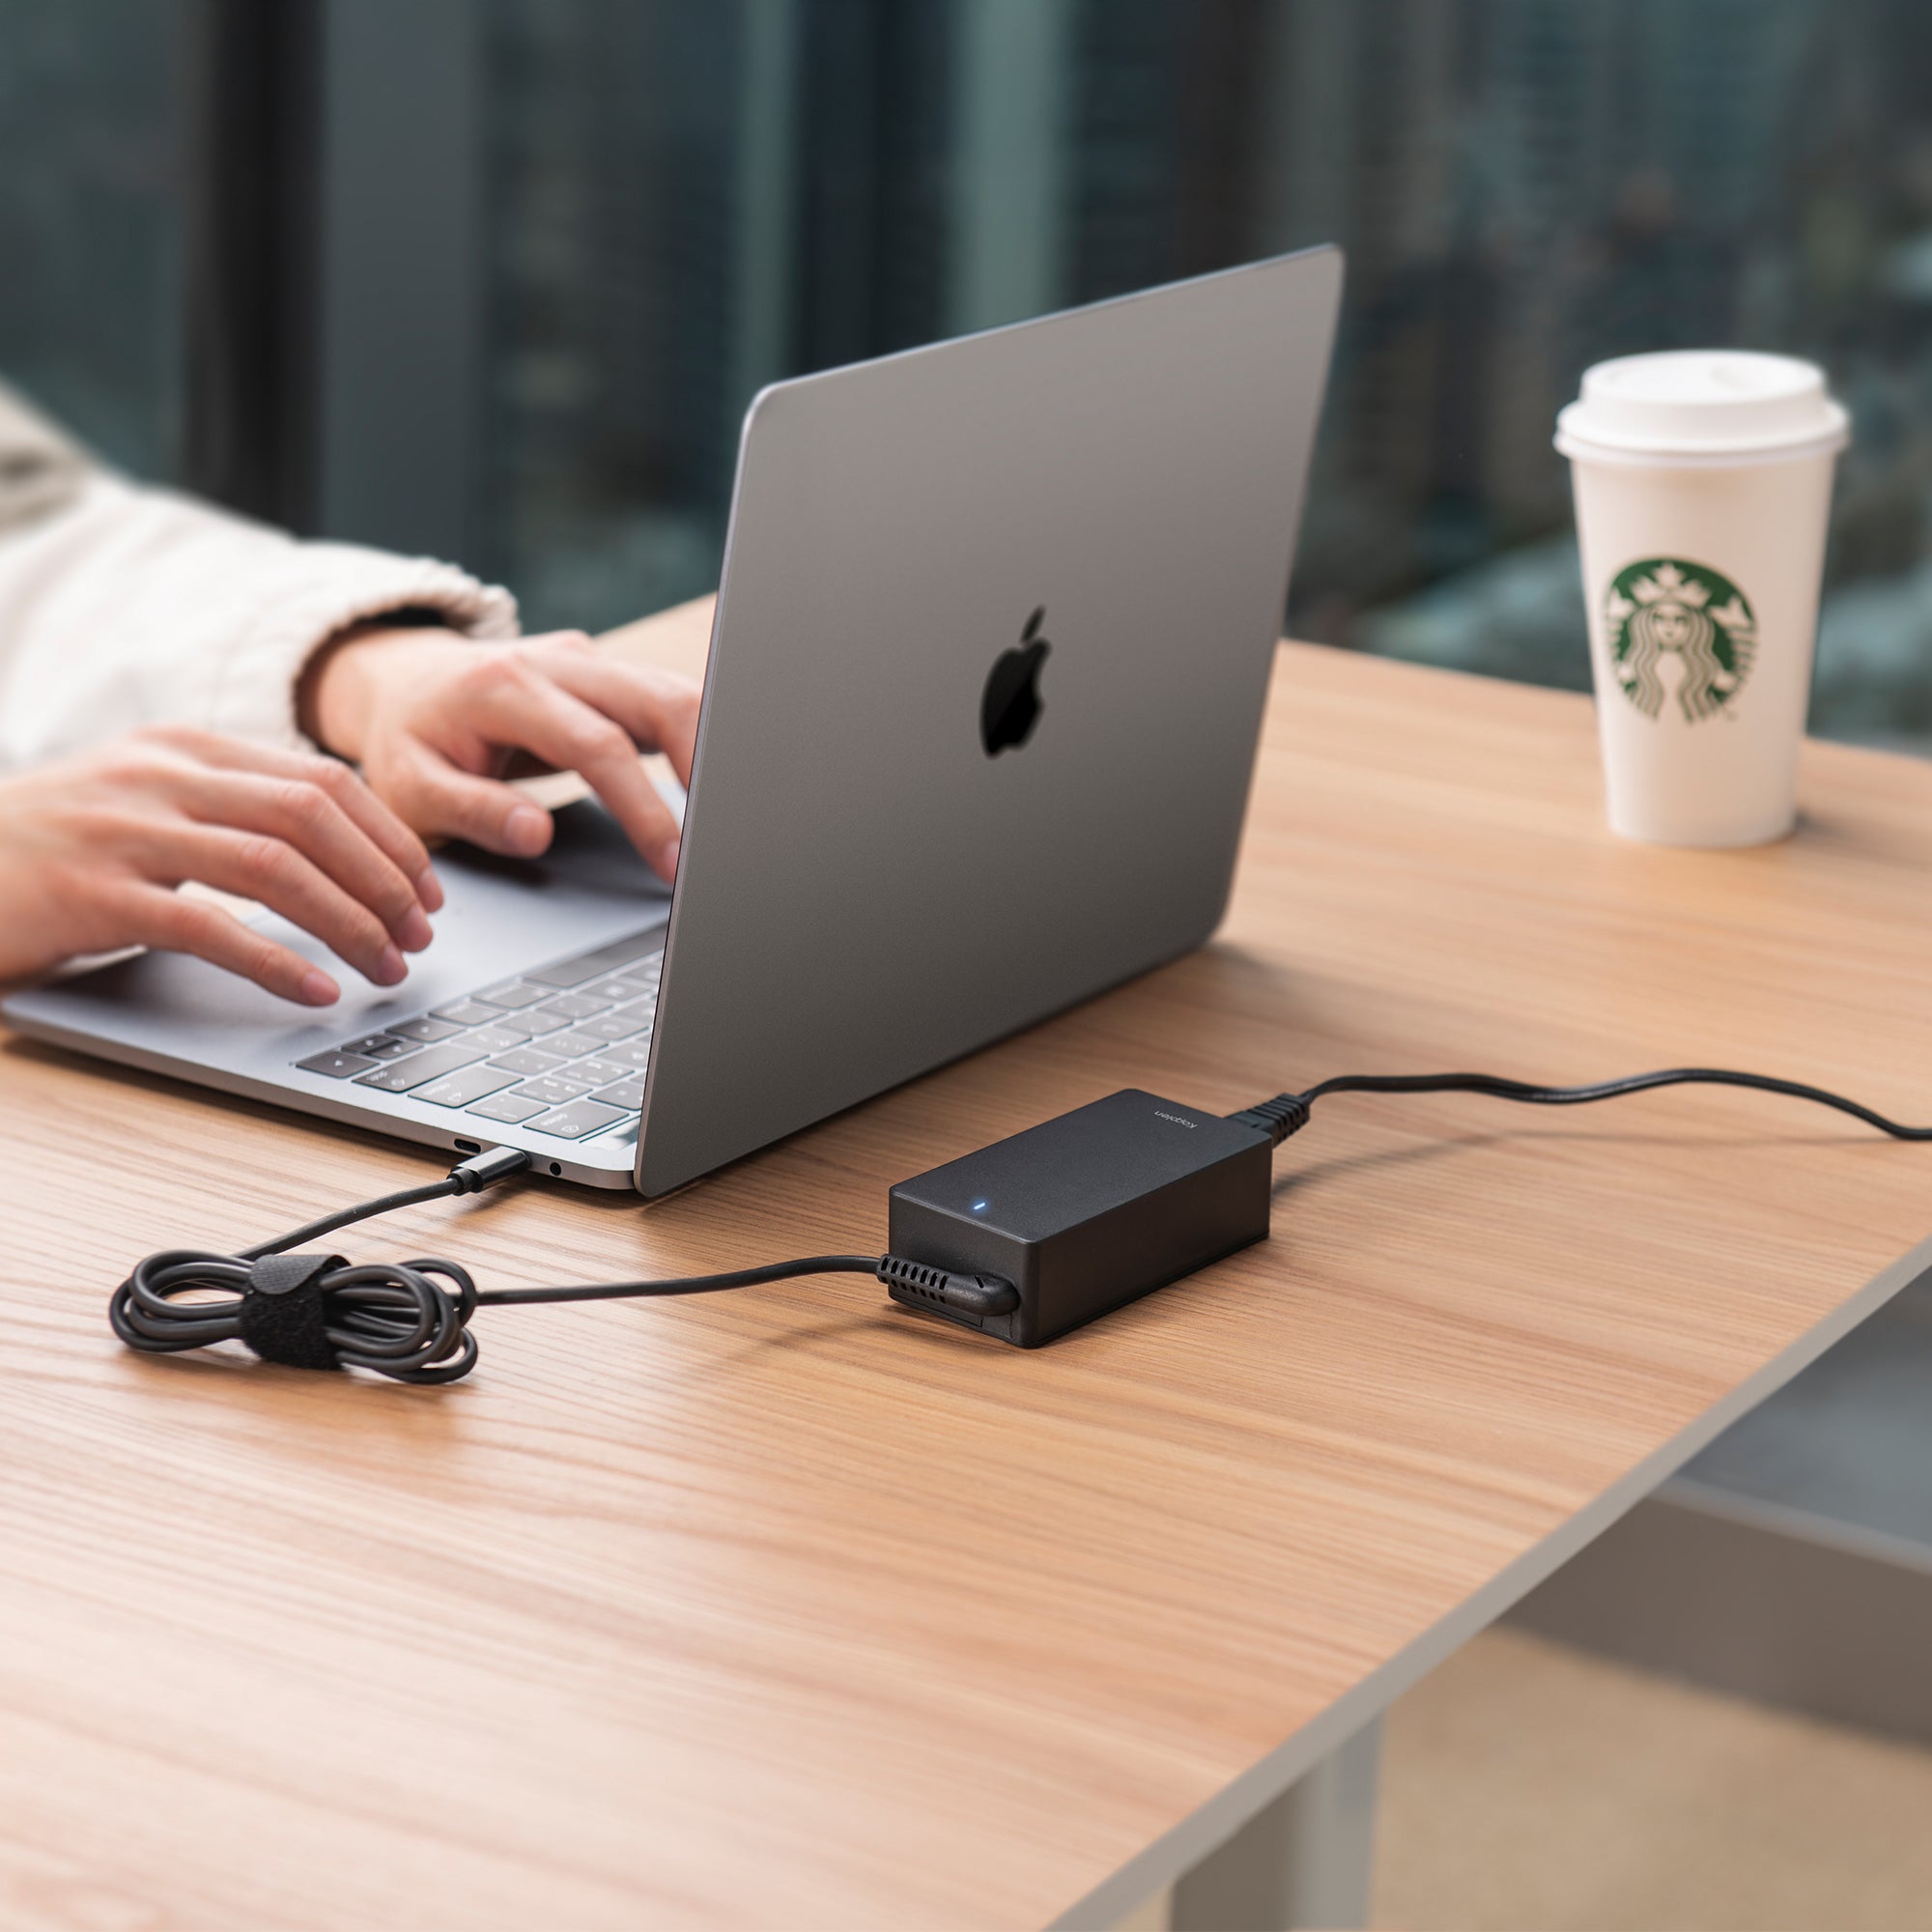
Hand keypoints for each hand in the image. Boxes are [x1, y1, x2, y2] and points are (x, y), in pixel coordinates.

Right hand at [0, 727, 440, 1001]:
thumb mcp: (142, 804)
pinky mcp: (92, 893)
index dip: (390, 837)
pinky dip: (276, 962)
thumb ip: (226, 810)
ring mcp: (124, 830)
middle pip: (313, 817)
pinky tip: (315, 991)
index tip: (429, 888)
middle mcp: (160, 775)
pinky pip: (209, 925)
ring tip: (385, 967)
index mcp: (183, 747)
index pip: (321, 781)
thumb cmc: (49, 849)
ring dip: (349, 923)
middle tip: (420, 935)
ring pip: (276, 867)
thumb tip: (340, 855)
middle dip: (385, 880)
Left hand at [302, 627, 700, 880]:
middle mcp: (553, 660)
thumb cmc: (409, 741)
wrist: (403, 681)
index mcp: (503, 688)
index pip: (596, 744)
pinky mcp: (605, 671)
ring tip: (721, 815)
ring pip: (671, 690)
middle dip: (701, 765)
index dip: (643, 806)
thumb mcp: (413, 789)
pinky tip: (707, 784)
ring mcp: (585, 660)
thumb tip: (537, 833)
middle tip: (720, 835)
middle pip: (655, 699)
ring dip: (707, 749)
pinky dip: (695, 739)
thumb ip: (474, 811)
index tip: (670, 860)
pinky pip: (664, 696)